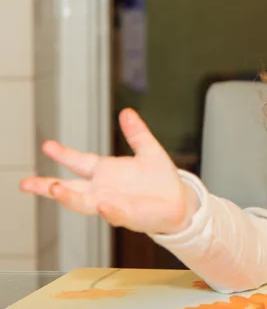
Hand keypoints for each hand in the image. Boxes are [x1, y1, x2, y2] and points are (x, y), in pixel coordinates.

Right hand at [20, 108, 198, 234]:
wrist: (179, 202)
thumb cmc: (161, 180)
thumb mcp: (149, 151)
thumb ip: (137, 133)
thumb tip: (127, 112)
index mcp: (106, 172)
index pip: (79, 162)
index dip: (63, 154)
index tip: (47, 146)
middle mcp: (103, 190)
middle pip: (69, 188)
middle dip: (47, 186)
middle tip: (26, 183)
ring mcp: (112, 204)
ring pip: (84, 203)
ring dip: (69, 197)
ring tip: (54, 189)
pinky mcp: (128, 216)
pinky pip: (116, 213)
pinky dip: (110, 210)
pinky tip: (104, 205)